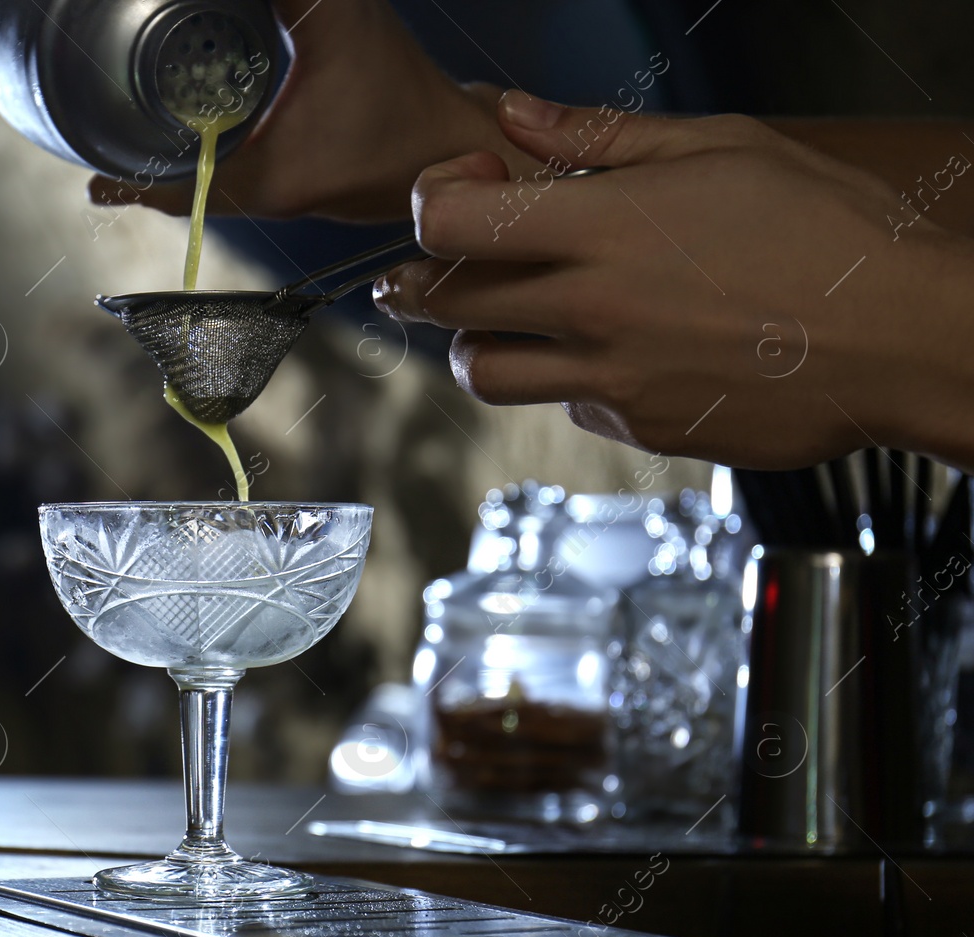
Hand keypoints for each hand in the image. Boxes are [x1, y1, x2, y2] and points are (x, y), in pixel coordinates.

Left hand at [86, 0, 538, 222]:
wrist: (468, 146)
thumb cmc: (408, 99)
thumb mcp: (339, 24)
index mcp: (264, 181)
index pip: (175, 190)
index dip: (130, 184)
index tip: (94, 182)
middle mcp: (269, 199)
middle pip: (185, 191)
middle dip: (146, 171)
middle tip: (109, 150)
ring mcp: (289, 195)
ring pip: (213, 185)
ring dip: (182, 164)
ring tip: (147, 141)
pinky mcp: (308, 181)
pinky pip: (243, 175)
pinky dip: (217, 156)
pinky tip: (212, 128)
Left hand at [373, 91, 973, 469]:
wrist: (905, 341)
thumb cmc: (830, 229)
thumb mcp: (724, 147)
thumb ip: (602, 133)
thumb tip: (515, 113)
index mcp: (606, 227)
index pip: (453, 224)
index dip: (435, 204)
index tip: (466, 193)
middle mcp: (593, 309)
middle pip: (449, 304)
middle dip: (428, 280)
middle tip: (444, 267)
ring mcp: (612, 378)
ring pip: (483, 374)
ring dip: (479, 343)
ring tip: (511, 320)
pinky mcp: (640, 427)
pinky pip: (566, 406)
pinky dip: (568, 380)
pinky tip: (613, 350)